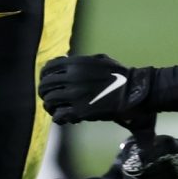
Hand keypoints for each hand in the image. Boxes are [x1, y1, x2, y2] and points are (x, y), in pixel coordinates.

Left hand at [38, 53, 155, 124]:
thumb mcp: (99, 60)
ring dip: (50, 106)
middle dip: (44, 93)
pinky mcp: (80, 111)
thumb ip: (80, 61)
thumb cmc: (119, 74)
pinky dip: (59, 118)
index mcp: (75, 63)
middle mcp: (72, 78)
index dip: (44, 76)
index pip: (48, 68)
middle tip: (49, 98)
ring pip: (49, 101)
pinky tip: (64, 118)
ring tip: (55, 110)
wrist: (133, 91)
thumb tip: (66, 61)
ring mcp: (75, 95)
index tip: (46, 82)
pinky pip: (59, 115)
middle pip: (45, 86)